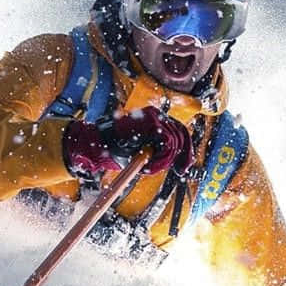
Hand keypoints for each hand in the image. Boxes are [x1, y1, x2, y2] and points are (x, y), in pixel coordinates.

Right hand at [61, 107, 189, 181]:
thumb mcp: (142, 150)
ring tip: (147, 168)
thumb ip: (157, 149)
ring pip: (174, 143)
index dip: (186, 150)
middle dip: (183, 156)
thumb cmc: (117, 148)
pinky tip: (146, 166)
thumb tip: (174, 158)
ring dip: (163, 161)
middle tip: (180, 171)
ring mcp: (155, 116)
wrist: (99, 145)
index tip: (183, 168)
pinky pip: (167, 145)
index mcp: (155, 119)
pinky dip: (159, 159)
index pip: (180, 131)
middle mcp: (157, 114)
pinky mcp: (152, 123)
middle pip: (182, 134)